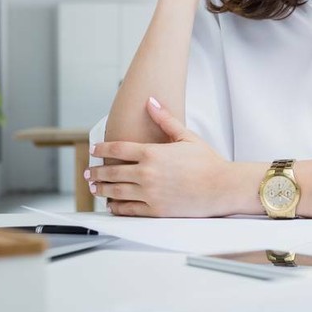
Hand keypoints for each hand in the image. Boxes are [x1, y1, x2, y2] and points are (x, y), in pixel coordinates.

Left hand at [87, 97, 231, 216]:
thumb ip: (165, 119)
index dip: (102, 148)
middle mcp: (147, 173)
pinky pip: (128, 210)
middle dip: (97, 172)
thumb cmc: (207, 161)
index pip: (117, 149)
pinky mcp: (155, 210)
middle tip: (88, 173)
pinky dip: (116, 207)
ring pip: (116, 192)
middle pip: (111, 172)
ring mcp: (150, 193)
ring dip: (101, 190)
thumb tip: (151, 101)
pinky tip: (112, 205)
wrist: (222, 186)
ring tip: (95, 188)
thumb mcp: (186, 136)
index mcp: (152, 153)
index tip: (94, 149)